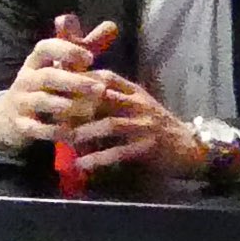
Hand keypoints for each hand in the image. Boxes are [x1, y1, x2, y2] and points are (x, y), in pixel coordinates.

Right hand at [0, 15, 121, 145]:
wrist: (12, 115)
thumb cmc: (49, 85)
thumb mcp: (64, 65)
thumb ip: (87, 47)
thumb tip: (113, 25)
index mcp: (36, 61)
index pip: (45, 48)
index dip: (66, 50)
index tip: (90, 58)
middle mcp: (26, 79)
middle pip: (48, 76)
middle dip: (74, 82)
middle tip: (101, 88)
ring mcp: (22, 102)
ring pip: (42, 101)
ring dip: (67, 106)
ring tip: (90, 110)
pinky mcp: (22, 125)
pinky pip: (36, 128)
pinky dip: (54, 131)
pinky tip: (73, 133)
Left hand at [65, 72, 217, 185]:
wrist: (188, 146)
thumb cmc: (155, 125)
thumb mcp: (135, 104)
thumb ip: (111, 98)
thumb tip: (76, 97)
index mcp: (133, 91)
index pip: (104, 77)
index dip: (80, 79)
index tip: (56, 85)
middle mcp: (138, 104)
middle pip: (103, 98)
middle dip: (76, 106)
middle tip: (51, 115)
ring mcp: (144, 125)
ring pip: (110, 124)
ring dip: (84, 132)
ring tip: (63, 139)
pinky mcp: (147, 147)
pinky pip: (119, 151)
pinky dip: (98, 157)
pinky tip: (81, 163)